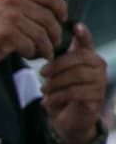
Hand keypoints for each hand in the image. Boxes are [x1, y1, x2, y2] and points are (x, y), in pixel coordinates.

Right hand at [0, 0, 66, 63]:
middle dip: (54, 33)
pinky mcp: (8, 34)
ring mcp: (10, 16)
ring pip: (43, 34)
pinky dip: (31, 53)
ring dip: (45, 47)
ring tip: (42, 51)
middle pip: (49, 18)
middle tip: (53, 41)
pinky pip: (32, 46)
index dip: (61, 8)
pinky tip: (26, 53)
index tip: (62, 18)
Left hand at [40, 23, 108, 143]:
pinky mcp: (97, 98)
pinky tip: (48, 100)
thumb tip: (43, 42)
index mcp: (87, 55)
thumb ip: (55, 56)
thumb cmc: (61, 89)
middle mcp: (98, 66)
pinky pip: (77, 93)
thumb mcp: (55, 71)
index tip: (76, 26)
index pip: (86, 42)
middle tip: (42, 73)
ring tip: (43, 89)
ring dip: (56, 82)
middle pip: (79, 59)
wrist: (67, 118)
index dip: (83, 34)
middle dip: (57, 65)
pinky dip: (58, 96)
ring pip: (78, 76)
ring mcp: (101, 82)